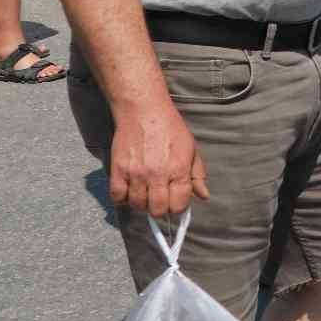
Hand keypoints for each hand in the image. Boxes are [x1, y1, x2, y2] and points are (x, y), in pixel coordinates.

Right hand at [108, 101, 209, 217]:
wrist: (144, 111)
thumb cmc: (171, 128)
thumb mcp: (191, 149)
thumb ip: (197, 175)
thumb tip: (203, 196)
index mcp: (179, 169)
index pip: (178, 204)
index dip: (178, 207)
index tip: (176, 201)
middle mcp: (157, 174)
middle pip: (157, 210)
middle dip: (161, 209)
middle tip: (160, 199)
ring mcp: (136, 173)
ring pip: (137, 205)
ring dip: (142, 203)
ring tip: (146, 193)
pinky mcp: (118, 170)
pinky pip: (117, 197)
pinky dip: (122, 198)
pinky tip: (129, 190)